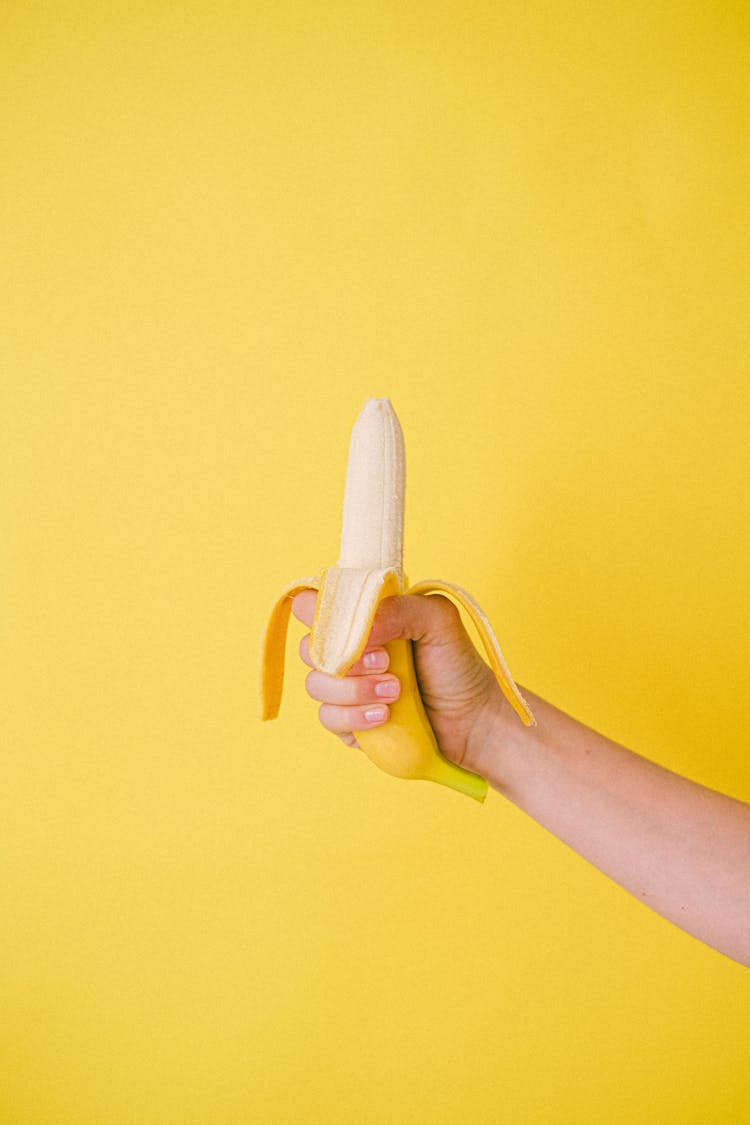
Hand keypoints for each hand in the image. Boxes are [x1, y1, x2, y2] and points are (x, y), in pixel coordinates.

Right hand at [291, 590, 504, 772]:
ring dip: (354, 691)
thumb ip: (399, 608)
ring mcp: (347, 687)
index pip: (316, 604)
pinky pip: (328, 718)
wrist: (473, 721)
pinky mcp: (349, 721)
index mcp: (365, 618)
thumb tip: (357, 629)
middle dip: (345, 658)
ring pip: (316, 685)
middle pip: (310, 648)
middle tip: (386, 663)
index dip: (318, 611)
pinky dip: (354, 717)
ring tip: (395, 694)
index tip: (346, 625)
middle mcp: (351, 651)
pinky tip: (384, 717)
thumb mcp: (438, 620)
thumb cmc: (457, 667)